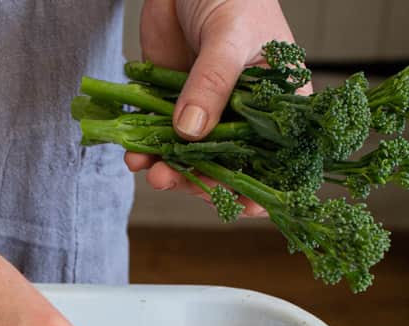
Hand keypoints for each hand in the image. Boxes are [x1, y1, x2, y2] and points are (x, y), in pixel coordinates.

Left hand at [125, 0, 309, 215]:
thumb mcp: (230, 35)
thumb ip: (212, 84)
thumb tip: (190, 134)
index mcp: (273, 102)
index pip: (274, 156)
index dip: (263, 185)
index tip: (246, 207)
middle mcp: (239, 116)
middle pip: (224, 166)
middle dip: (199, 181)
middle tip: (173, 180)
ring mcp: (202, 114)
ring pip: (188, 160)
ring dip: (168, 172)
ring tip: (151, 172)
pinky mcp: (169, 107)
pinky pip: (157, 141)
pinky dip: (144, 153)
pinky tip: (134, 157)